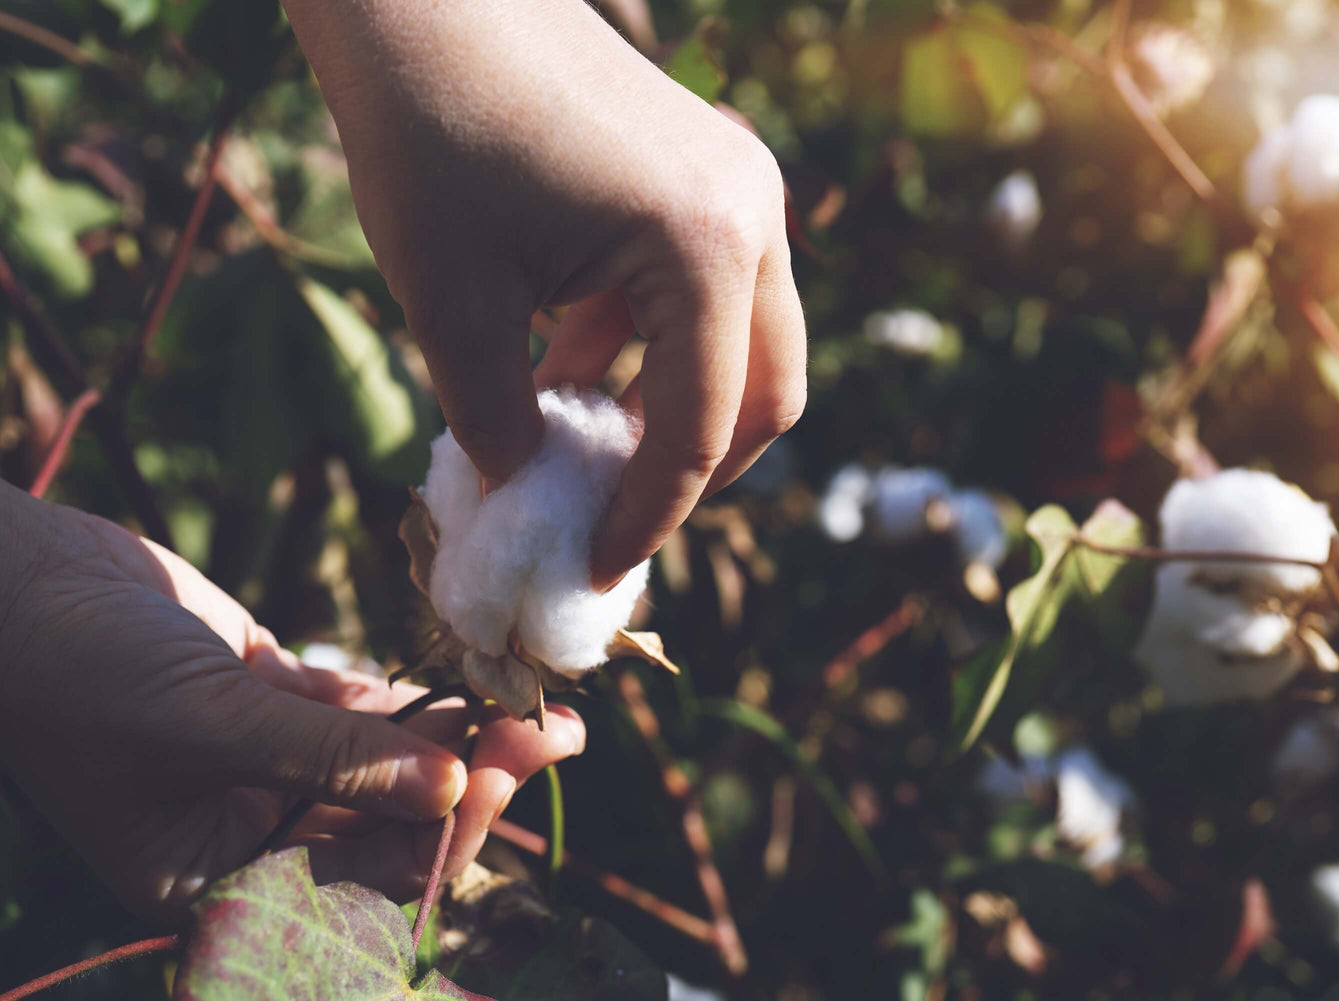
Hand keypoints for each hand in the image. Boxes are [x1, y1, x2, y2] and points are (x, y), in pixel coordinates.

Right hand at [0, 484, 583, 919]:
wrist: (11, 579)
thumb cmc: (78, 669)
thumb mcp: (207, 722)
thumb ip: (331, 756)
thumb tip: (453, 786)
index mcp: (215, 877)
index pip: (359, 880)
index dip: (443, 833)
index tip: (506, 771)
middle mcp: (247, 830)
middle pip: (389, 821)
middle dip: (472, 778)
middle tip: (551, 729)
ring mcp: (263, 763)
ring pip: (386, 764)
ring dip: (459, 734)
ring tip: (535, 700)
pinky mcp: (270, 697)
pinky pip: (358, 711)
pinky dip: (411, 699)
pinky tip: (470, 679)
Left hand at [281, 0, 807, 587]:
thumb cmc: (429, 130)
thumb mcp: (450, 301)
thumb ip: (496, 419)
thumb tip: (527, 489)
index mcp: (706, 250)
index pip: (698, 427)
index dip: (647, 515)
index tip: (595, 568)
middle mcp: (751, 218)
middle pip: (766, 392)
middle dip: (696, 470)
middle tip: (617, 515)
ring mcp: (739, 187)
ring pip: (745, 343)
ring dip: (672, 406)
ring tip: (576, 445)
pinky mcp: (707, 171)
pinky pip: (707, 290)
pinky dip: (654, 345)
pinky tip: (565, 364)